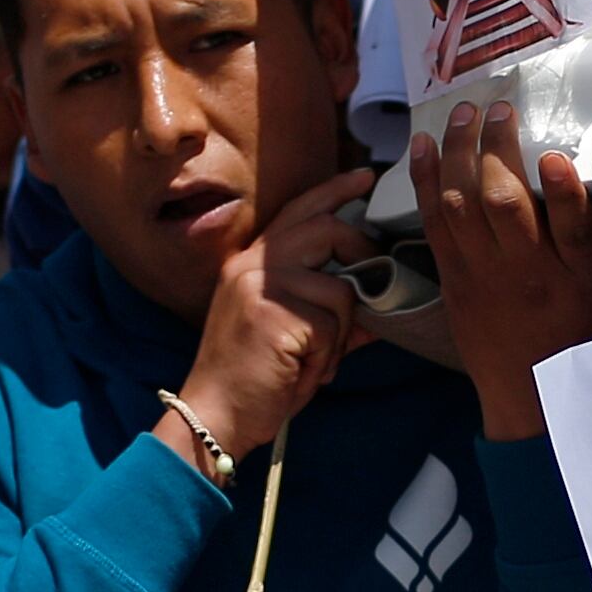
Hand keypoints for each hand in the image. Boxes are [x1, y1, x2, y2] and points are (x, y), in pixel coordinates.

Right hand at [175, 170, 374, 462]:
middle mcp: (251, 266)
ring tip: (314, 362)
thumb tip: (377, 305)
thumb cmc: (254, 380)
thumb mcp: (293, 337)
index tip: (365, 177)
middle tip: (371, 284)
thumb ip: (331, 314)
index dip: (335, 190)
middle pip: (327, 228)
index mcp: (250, 264)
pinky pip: (331, 326)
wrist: (213, 415)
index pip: (298, 210)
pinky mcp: (272, 315)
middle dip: (360, 255)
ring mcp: (259, 287)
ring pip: (338, 289)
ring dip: (339, 334)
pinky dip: (329, 357)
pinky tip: (304, 373)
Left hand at [413, 101, 591, 441]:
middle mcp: (529, 271)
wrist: (534, 396)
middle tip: (499, 109)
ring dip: (459, 151)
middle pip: (504, 203)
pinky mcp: (455, 278)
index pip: (573, 228)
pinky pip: (434, 222)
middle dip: (496, 148)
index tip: (554, 157)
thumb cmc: (586, 333)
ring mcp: (485, 275)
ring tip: (464, 113)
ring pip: (462, 204)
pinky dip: (427, 180)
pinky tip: (424, 145)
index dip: (562, 190)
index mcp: (579, 274)